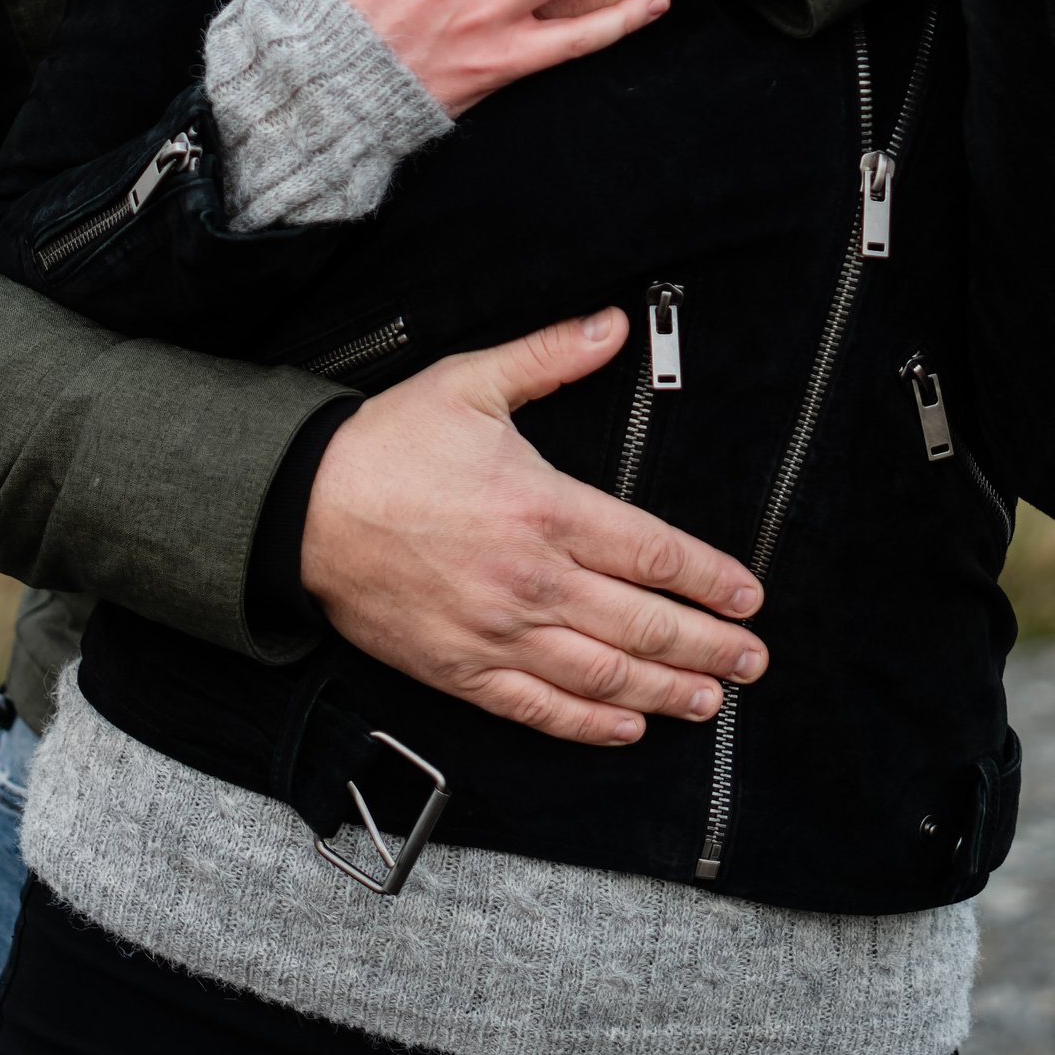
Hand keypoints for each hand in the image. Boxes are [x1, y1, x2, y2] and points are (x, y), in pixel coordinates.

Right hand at [300, 308, 768, 746]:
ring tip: (709, 701)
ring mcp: (497, 631)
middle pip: (643, 623)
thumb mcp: (472, 383)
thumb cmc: (386, 445)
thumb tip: (613, 326)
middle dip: (709, 646)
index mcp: (546, 508)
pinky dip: (589, 724)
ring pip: (601, 675)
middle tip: (752, 660)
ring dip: (665, 692)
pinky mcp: (460, 669)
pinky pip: (538, 708)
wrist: (301, 508)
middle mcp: (532, 579)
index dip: (711, 579)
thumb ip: (550, 356)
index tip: (748, 595)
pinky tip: (626, 727)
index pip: (654, 552)